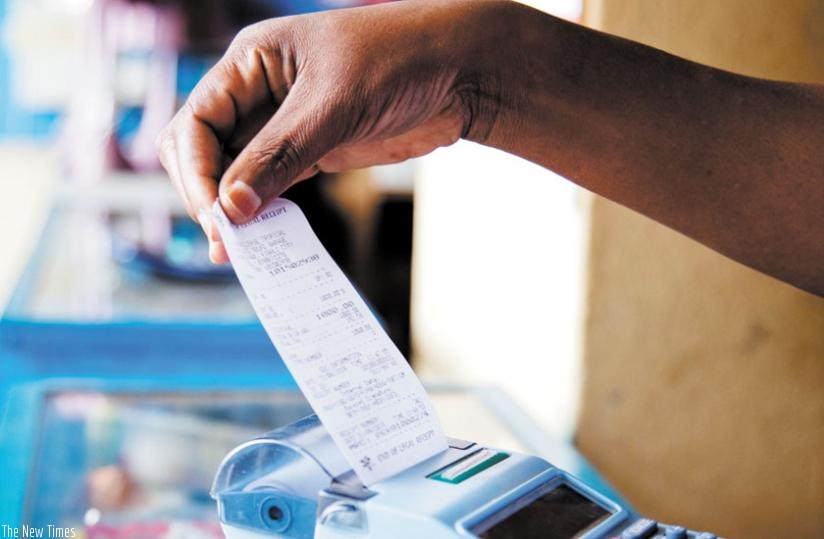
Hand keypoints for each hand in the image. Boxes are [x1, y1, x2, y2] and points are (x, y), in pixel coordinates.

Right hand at [156, 0, 507, 261]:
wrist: (459, 71)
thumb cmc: (399, 59)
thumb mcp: (333, 103)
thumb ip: (280, 154)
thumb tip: (231, 207)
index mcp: (250, 62)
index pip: (196, 122)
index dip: (196, 172)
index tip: (217, 216)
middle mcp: (258, 91)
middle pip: (204, 150)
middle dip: (207, 193)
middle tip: (227, 242)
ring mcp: (283, 123)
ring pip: (235, 172)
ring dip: (233, 210)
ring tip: (240, 253)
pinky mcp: (311, 149)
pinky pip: (271, 184)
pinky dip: (263, 210)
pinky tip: (264, 238)